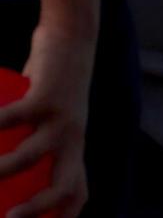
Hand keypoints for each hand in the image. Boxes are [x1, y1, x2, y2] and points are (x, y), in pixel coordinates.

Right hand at [0, 24, 92, 214]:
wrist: (72, 42)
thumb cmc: (52, 91)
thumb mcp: (48, 122)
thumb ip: (30, 144)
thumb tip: (2, 171)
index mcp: (74, 151)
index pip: (76, 194)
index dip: (62, 217)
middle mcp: (73, 140)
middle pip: (63, 185)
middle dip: (37, 208)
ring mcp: (62, 119)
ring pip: (31, 154)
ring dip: (2, 169)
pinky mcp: (47, 97)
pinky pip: (13, 116)